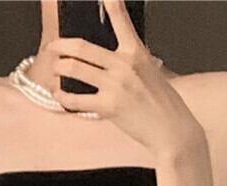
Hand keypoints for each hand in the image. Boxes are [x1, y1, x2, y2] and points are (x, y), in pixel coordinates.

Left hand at [43, 0, 204, 160]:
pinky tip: (60, 95)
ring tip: (55, 69)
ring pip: (75, 69)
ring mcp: (115, 85)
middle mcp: (124, 64)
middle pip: (82, 47)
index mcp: (136, 52)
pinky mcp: (109, 107)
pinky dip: (64, 97)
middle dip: (61, 45)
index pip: (120, 19)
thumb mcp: (151, 72)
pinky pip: (77, 99)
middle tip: (53, 47)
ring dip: (60, 68)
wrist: (173, 132)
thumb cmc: (164, 105)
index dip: (110, 3)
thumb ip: (131, 60)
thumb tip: (108, 59)